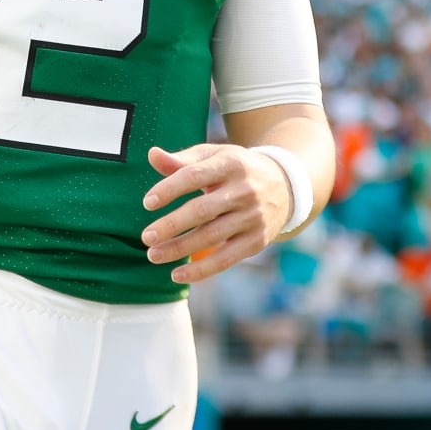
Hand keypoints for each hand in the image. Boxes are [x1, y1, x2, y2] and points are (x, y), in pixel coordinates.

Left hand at [140, 143, 295, 283]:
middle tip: (145, 237)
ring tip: (153, 255)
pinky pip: (226, 259)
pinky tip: (177, 274)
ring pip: (211, 237)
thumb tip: (152, 155)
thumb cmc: (235, 169)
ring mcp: (253, 217)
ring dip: (180, 249)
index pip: (194, 176)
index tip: (147, 203)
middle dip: (171, 225)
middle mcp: (244, 191)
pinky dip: (201, 270)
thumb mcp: (214, 156)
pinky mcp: (257, 240)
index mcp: (230, 164)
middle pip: (202, 210)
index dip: (169, 189)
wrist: (284, 185)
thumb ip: (182, 160)